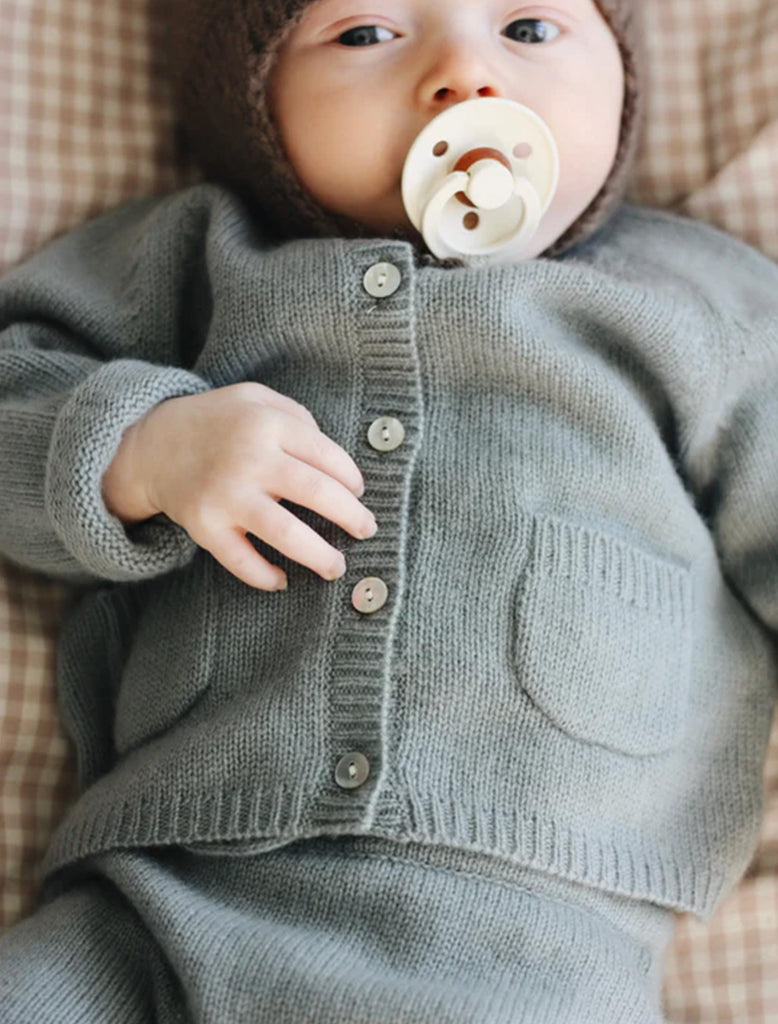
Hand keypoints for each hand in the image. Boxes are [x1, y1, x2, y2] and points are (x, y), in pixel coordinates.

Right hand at [102, 382, 375, 589]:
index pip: (327, 456)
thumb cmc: (219, 422)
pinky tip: (282, 580)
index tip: (358, 494)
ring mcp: (225, 495)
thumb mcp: (256, 399)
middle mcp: (249, 459)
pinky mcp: (204, 525)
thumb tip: (337, 462)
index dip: (351, 479)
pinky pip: (240, 560)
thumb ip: (298, 418)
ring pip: (286, 533)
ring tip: (337, 567)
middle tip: (367, 530)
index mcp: (267, 424)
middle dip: (351, 517)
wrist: (152, 443)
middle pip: (318, 493)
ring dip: (320, 556)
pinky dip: (264, 576)